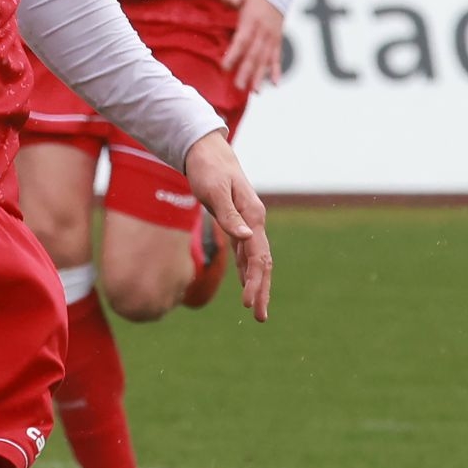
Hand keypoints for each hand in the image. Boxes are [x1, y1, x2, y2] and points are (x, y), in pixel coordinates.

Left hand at [183, 130, 272, 321]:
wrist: (205, 150)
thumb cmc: (207, 168)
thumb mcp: (213, 190)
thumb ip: (229, 215)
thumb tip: (245, 238)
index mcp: (253, 216)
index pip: (259, 256)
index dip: (255, 281)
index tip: (248, 304)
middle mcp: (254, 221)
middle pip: (263, 262)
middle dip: (261, 290)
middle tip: (259, 317)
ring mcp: (248, 222)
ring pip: (256, 259)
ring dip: (256, 283)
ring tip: (256, 309)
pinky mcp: (238, 221)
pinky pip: (246, 251)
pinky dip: (247, 269)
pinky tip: (246, 283)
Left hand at [220, 0, 284, 91]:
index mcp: (252, 22)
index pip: (242, 41)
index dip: (234, 54)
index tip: (224, 67)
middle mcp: (263, 32)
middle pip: (254, 55)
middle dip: (246, 71)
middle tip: (239, 87)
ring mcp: (272, 38)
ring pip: (265, 60)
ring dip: (260, 75)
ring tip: (255, 91)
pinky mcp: (278, 40)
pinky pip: (278, 57)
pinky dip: (277, 70)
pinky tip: (275, 83)